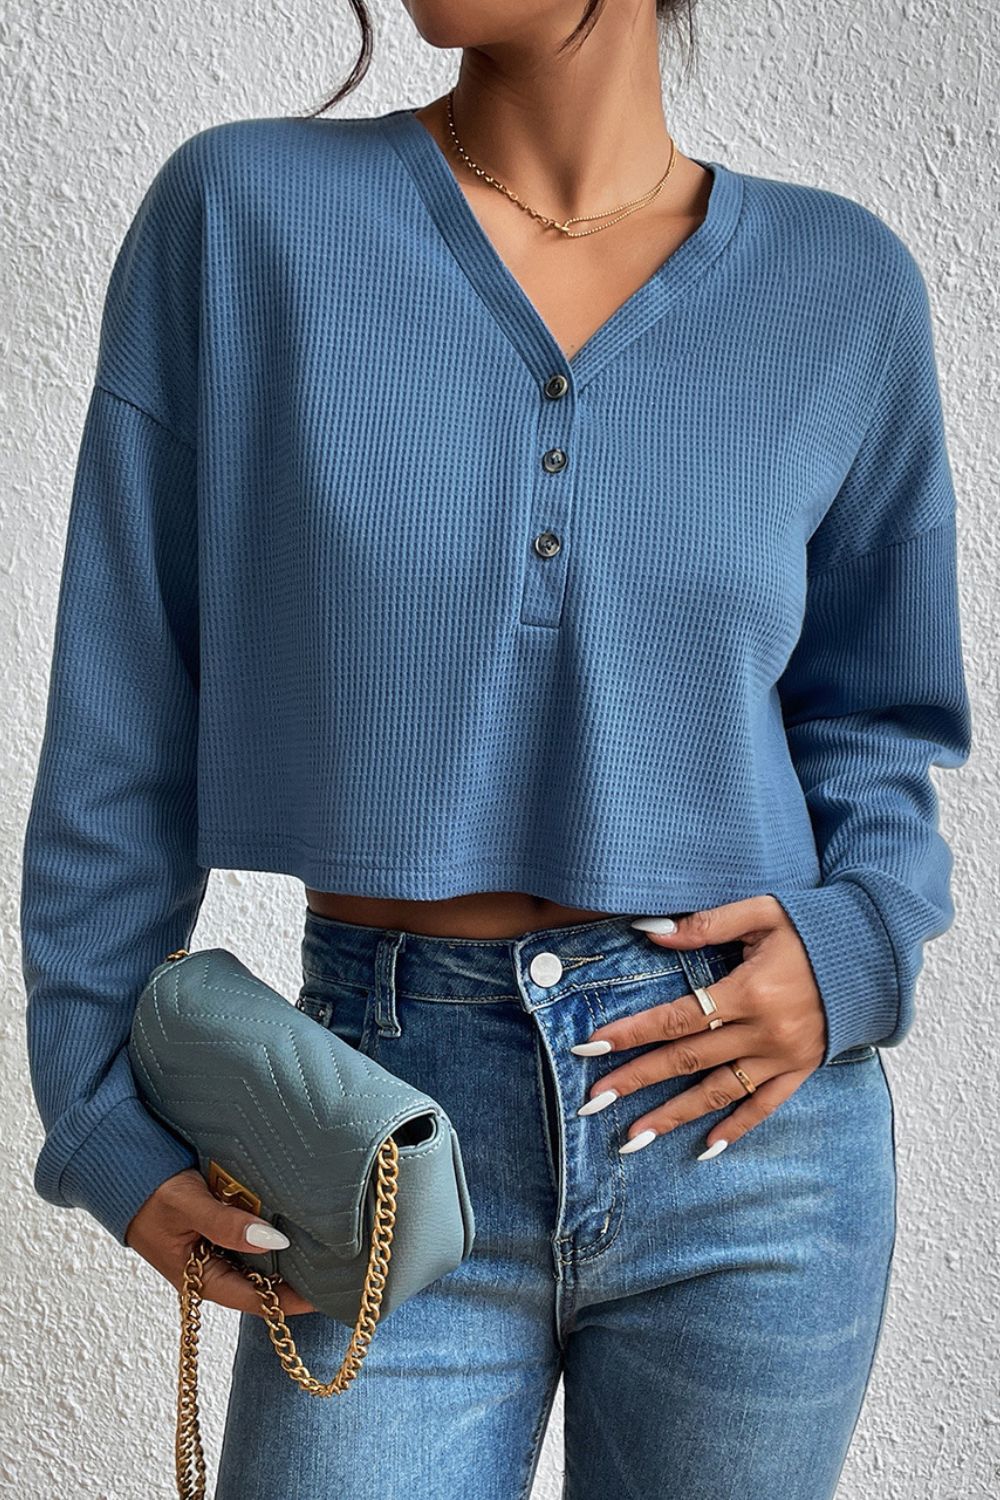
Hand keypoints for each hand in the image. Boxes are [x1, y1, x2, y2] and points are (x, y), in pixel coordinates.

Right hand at [125, 1167, 316, 1316]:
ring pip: (260, 1261)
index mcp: (202, 1279)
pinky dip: (272, 1233)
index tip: (326, 1295)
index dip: (292, 1301)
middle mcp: (213, 1270)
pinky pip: (252, 1237)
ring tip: (327, 1247)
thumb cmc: (151, 1194)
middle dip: (296, 1279)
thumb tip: (271, 1241)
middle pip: (263, 1284)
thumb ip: (226, 1224)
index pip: (256, 1300)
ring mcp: (217, 1251)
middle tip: (337, 1268)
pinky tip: (297, 1221)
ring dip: (287, 1256)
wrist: (125, 1171)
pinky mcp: (220, 1230)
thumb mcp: (188, 1206)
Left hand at [575, 897, 827, 1157]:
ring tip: (633, 1137)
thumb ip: (706, 924)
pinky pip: (765, 1106)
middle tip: (593, 1102)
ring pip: (720, 1092)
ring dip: (674, 1115)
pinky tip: (706, 1148)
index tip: (591, 1047)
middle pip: (688, 1060)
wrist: (874, 950)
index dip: (632, 1033)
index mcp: (750, 990)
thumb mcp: (761, 912)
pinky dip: (737, 1127)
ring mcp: (784, 1056)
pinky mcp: (802, 1069)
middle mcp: (765, 1030)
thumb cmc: (813, 925)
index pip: (677, 1017)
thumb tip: (650, 932)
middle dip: (637, 1080)